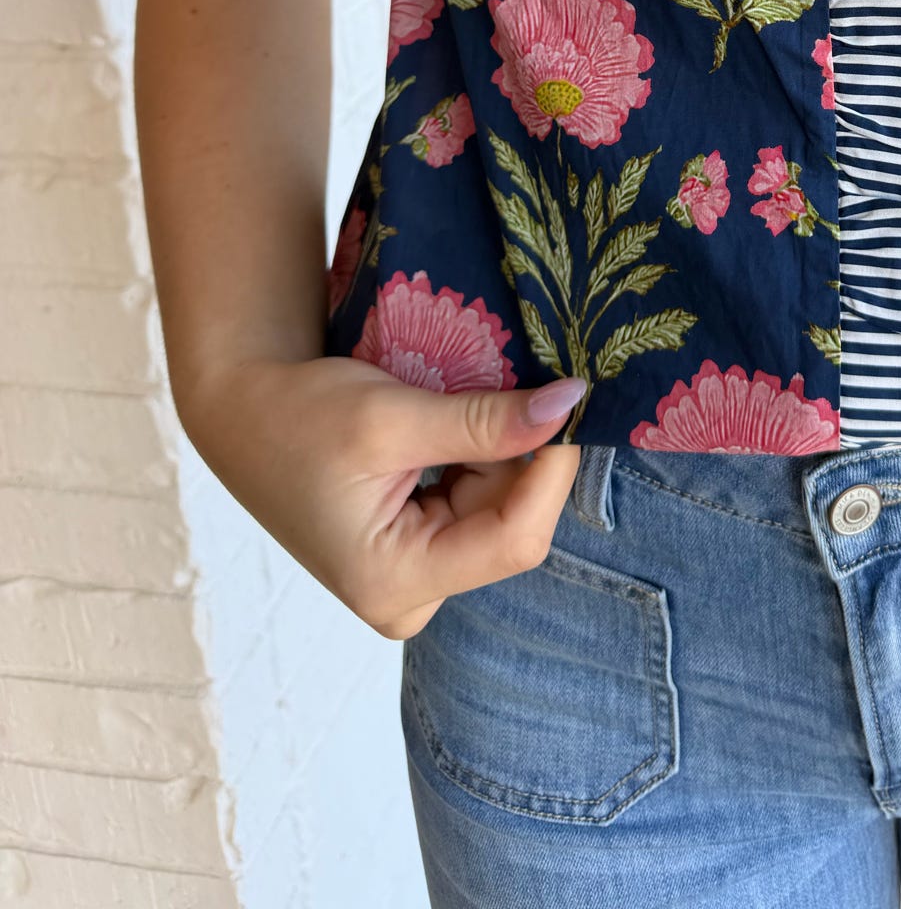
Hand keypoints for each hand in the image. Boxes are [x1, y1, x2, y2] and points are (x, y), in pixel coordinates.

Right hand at [182, 355, 585, 637]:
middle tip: (497, 388)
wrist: (243, 413)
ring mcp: (416, 577)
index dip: (552, 470)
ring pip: (499, 507)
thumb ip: (485, 422)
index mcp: (394, 583)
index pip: (516, 538)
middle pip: (510, 522)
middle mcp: (410, 598)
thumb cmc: (299, 416)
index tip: (567, 403)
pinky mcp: (419, 550)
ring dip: (497, 451)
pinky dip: (479, 457)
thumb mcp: (393, 416)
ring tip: (457, 403)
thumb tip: (570, 405)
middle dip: (516, 455)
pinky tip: (451, 425)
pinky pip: (479, 503)